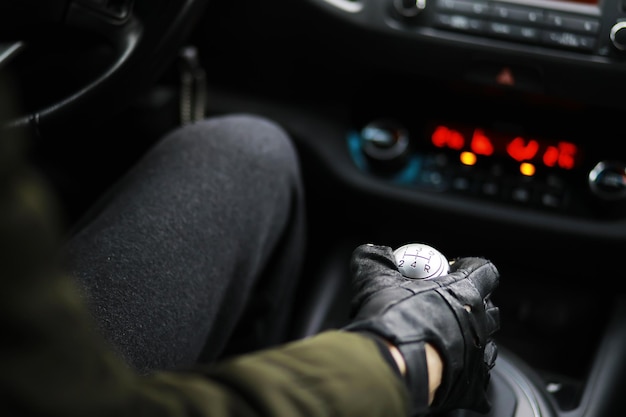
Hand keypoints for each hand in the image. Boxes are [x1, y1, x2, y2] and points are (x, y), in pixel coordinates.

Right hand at [344, 244, 499, 415]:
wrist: (390, 370)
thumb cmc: (390, 322)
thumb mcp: (375, 279)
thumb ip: (376, 259)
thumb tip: (373, 251)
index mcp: (464, 292)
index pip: (485, 271)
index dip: (472, 267)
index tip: (456, 268)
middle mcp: (478, 324)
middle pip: (489, 309)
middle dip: (474, 305)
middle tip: (448, 305)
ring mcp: (477, 357)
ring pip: (486, 344)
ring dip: (471, 339)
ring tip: (447, 339)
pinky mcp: (472, 387)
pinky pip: (477, 377)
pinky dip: (464, 371)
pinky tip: (446, 369)